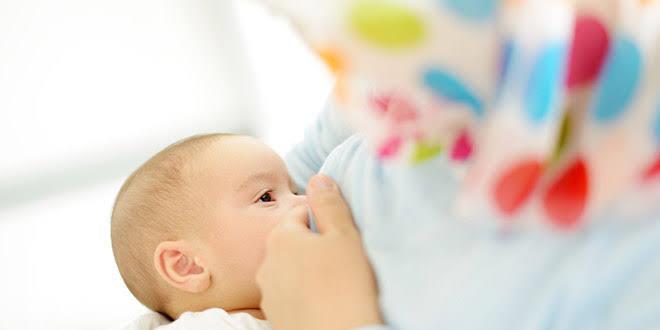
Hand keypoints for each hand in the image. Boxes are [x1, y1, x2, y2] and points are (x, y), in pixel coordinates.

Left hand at [256, 175, 382, 329]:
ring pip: (291, 270)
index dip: (326, 221)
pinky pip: (292, 296)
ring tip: (335, 285)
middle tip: (342, 260)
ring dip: (309, 272)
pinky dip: (306, 295)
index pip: (302, 213)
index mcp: (280, 237)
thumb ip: (329, 204)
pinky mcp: (275, 317)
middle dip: (315, 246)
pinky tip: (325, 303)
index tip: (343, 235)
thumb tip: (317, 178)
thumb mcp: (345, 236)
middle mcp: (266, 264)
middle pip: (294, 243)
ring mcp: (268, 294)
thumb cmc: (346, 287)